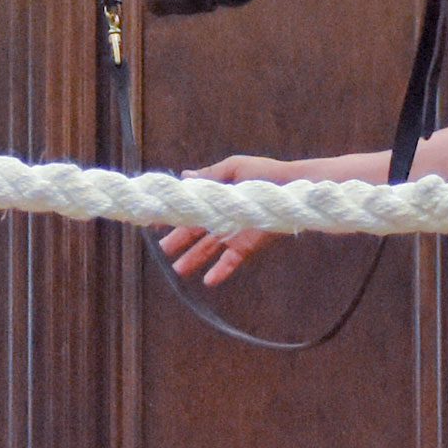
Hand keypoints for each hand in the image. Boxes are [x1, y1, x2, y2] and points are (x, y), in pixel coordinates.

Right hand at [159, 153, 295, 285]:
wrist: (291, 188)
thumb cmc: (265, 174)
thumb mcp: (234, 167)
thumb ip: (211, 174)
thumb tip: (184, 176)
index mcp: (215, 199)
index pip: (189, 210)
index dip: (173, 217)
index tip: (155, 223)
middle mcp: (221, 218)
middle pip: (194, 232)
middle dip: (177, 241)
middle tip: (163, 250)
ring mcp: (233, 233)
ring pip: (207, 250)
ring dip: (193, 259)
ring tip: (178, 270)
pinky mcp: (247, 245)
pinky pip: (230, 261)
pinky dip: (220, 271)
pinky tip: (208, 281)